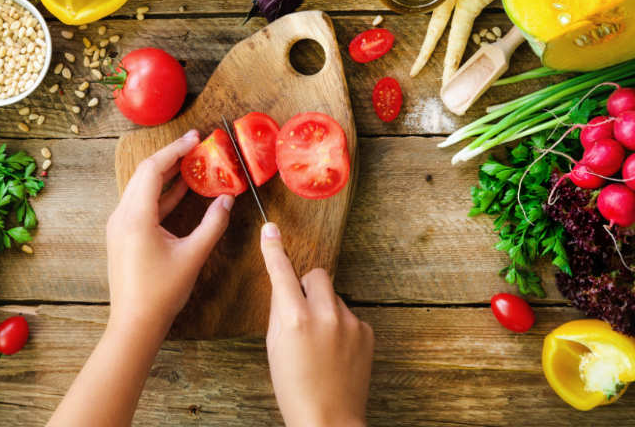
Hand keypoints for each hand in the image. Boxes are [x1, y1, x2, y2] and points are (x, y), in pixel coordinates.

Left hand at [106, 130, 232, 336]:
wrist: (134, 324)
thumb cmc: (161, 292)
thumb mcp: (193, 255)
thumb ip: (212, 224)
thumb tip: (227, 199)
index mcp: (135, 216)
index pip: (153, 169)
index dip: (175, 150)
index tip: (195, 138)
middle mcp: (122, 216)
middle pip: (145, 174)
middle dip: (171, 158)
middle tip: (195, 146)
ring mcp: (119, 225)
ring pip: (141, 188)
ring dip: (166, 175)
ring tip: (191, 163)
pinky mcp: (123, 235)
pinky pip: (141, 204)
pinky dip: (161, 194)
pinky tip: (181, 190)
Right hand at [261, 222, 373, 426]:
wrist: (328, 420)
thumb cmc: (294, 388)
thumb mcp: (275, 346)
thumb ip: (279, 311)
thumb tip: (284, 286)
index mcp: (295, 318)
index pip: (282, 272)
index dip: (273, 249)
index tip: (270, 230)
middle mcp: (324, 314)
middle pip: (317, 274)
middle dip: (308, 286)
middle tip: (302, 312)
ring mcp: (349, 322)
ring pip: (333, 296)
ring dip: (325, 308)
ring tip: (320, 342)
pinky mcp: (366, 332)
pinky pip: (349, 314)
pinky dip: (341, 326)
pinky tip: (336, 351)